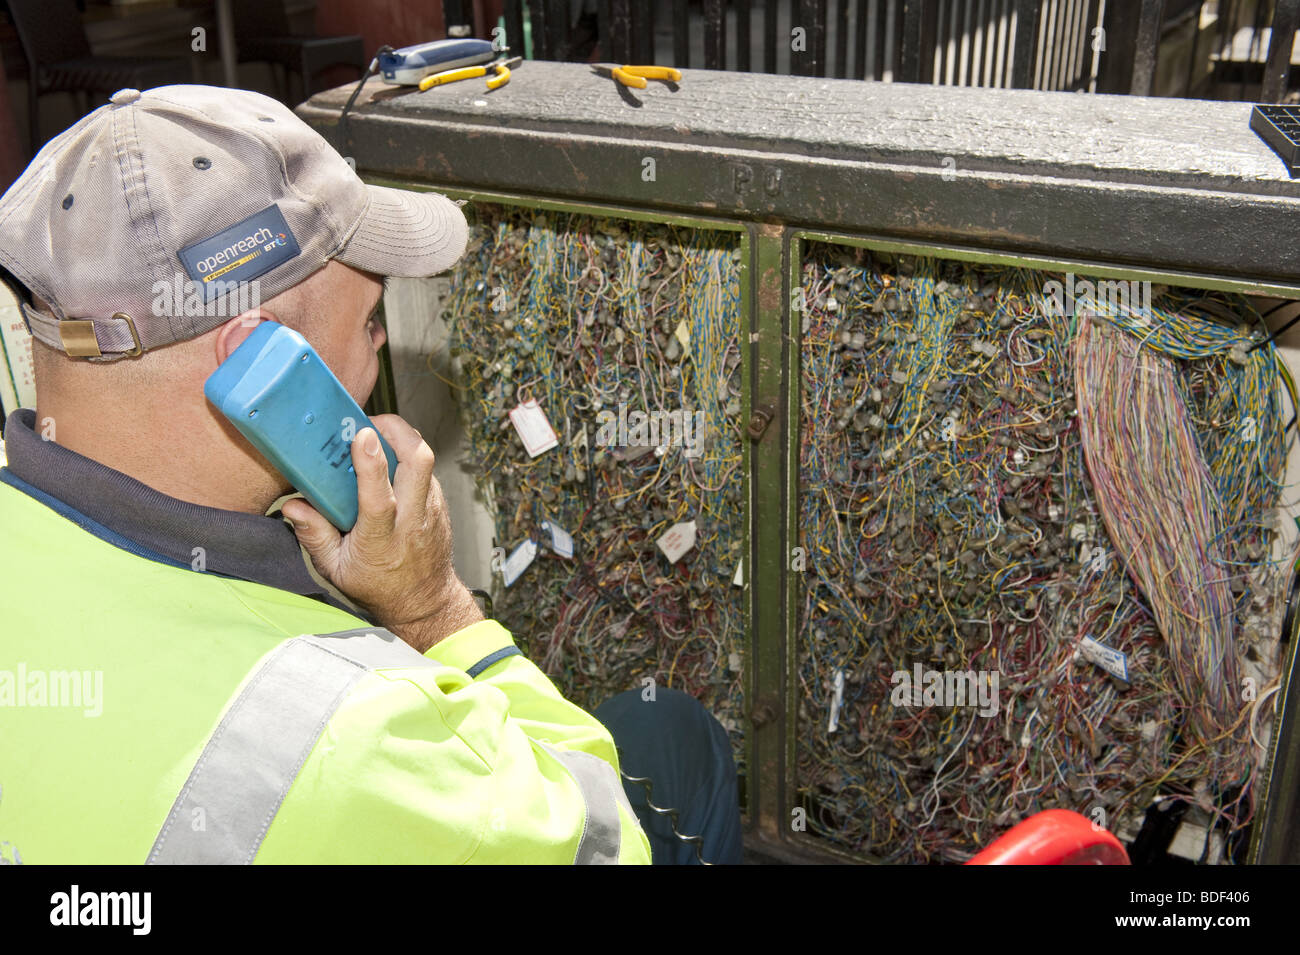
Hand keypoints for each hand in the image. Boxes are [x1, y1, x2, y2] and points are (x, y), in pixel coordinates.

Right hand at [281, 414, 482, 651]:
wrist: (424, 601)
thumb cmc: (377, 586)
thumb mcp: (335, 570)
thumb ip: (313, 536)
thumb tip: (293, 506)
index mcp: (381, 540)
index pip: (380, 498)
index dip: (372, 464)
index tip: (361, 435)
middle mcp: (412, 520)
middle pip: (419, 462)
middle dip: (397, 431)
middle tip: (368, 423)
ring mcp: (431, 509)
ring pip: (425, 460)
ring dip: (401, 439)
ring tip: (373, 435)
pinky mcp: (439, 503)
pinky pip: (426, 470)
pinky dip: (406, 456)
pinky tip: (386, 458)